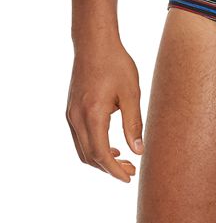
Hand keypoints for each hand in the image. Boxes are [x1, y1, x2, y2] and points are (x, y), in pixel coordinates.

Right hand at [66, 41, 143, 182]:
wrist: (94, 44)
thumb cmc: (116, 65)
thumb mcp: (131, 94)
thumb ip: (133, 123)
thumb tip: (138, 151)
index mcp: (92, 115)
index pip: (101, 154)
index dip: (115, 170)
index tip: (129, 178)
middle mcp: (76, 117)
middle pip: (89, 156)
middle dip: (110, 168)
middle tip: (132, 170)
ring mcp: (71, 114)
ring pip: (82, 149)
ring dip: (101, 160)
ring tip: (124, 160)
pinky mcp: (71, 110)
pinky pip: (80, 138)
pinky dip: (94, 148)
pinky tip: (112, 146)